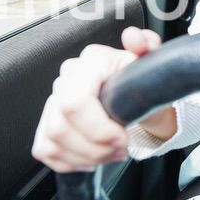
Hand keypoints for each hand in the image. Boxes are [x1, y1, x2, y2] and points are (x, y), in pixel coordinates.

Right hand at [31, 27, 160, 172]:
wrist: (137, 103)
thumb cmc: (142, 85)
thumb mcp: (152, 67)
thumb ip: (148, 47)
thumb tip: (134, 38)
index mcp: (91, 62)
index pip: (75, 102)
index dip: (97, 129)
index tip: (122, 139)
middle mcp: (66, 78)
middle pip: (60, 126)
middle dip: (94, 147)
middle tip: (120, 150)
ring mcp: (53, 101)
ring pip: (53, 140)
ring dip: (86, 156)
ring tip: (111, 154)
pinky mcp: (47, 124)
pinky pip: (46, 150)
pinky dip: (72, 162)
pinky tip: (93, 157)